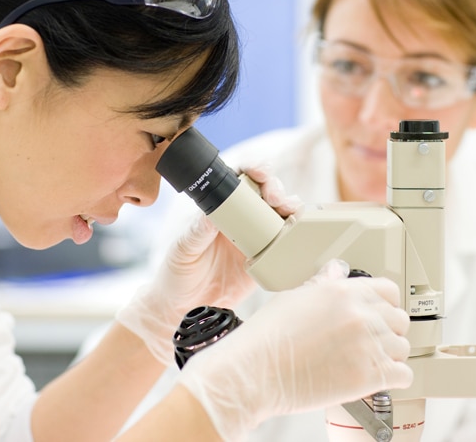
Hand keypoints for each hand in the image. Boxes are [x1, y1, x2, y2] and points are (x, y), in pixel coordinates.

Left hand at [116, 165, 300, 365]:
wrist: (185, 305)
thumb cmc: (177, 272)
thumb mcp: (183, 250)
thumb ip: (196, 233)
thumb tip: (211, 216)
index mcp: (218, 208)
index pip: (238, 180)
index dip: (253, 170)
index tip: (260, 172)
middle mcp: (239, 218)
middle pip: (265, 192)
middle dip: (276, 187)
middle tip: (276, 197)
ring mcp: (255, 237)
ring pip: (280, 213)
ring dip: (290, 206)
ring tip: (290, 211)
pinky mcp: (265, 258)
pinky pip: (284, 242)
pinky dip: (295, 233)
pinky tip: (298, 232)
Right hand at [176, 259, 412, 440]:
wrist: (255, 373)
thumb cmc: (266, 339)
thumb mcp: (293, 297)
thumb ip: (321, 283)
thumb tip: (336, 271)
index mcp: (342, 291)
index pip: (388, 290)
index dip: (384, 304)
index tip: (379, 314)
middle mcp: (360, 314)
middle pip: (399, 319)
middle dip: (388, 330)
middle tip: (371, 342)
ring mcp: (367, 344)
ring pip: (404, 347)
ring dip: (391, 355)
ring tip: (371, 362)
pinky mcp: (369, 376)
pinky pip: (404, 375)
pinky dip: (394, 378)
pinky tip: (378, 378)